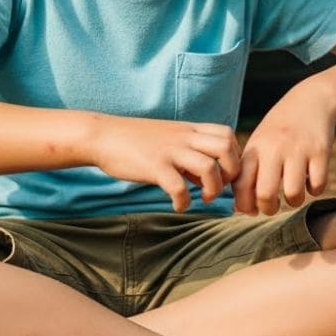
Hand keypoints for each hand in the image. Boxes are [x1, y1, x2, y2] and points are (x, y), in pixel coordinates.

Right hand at [90, 116, 241, 211]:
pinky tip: (177, 205)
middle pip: (226, 148)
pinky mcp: (154, 166)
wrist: (102, 135)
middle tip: (216, 187)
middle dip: (230, 173)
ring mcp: (169, 151)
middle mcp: (183, 137)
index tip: (222, 173)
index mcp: (188, 130)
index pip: (227, 135)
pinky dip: (184, 201)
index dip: (233, 156)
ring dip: (212, 188)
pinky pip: (179, 187)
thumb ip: (190, 152)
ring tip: (202, 198)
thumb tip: (207, 177)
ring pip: (209, 167)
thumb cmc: (135, 140)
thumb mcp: (168, 138)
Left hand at [233, 84, 335, 215]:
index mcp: (255, 149)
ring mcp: (298, 150)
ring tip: (293, 193)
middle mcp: (274, 149)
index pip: (240, 185)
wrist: (311, 100)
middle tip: (273, 206)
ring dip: (294, 201)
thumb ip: (248, 171)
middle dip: (269, 209)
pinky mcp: (320, 151)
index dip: (244, 206)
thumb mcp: (259, 143)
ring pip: (293, 194)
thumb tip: (241, 209)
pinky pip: (317, 186)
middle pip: (265, 194)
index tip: (253, 208)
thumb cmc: (279, 130)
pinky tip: (311, 179)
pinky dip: (315, 190)